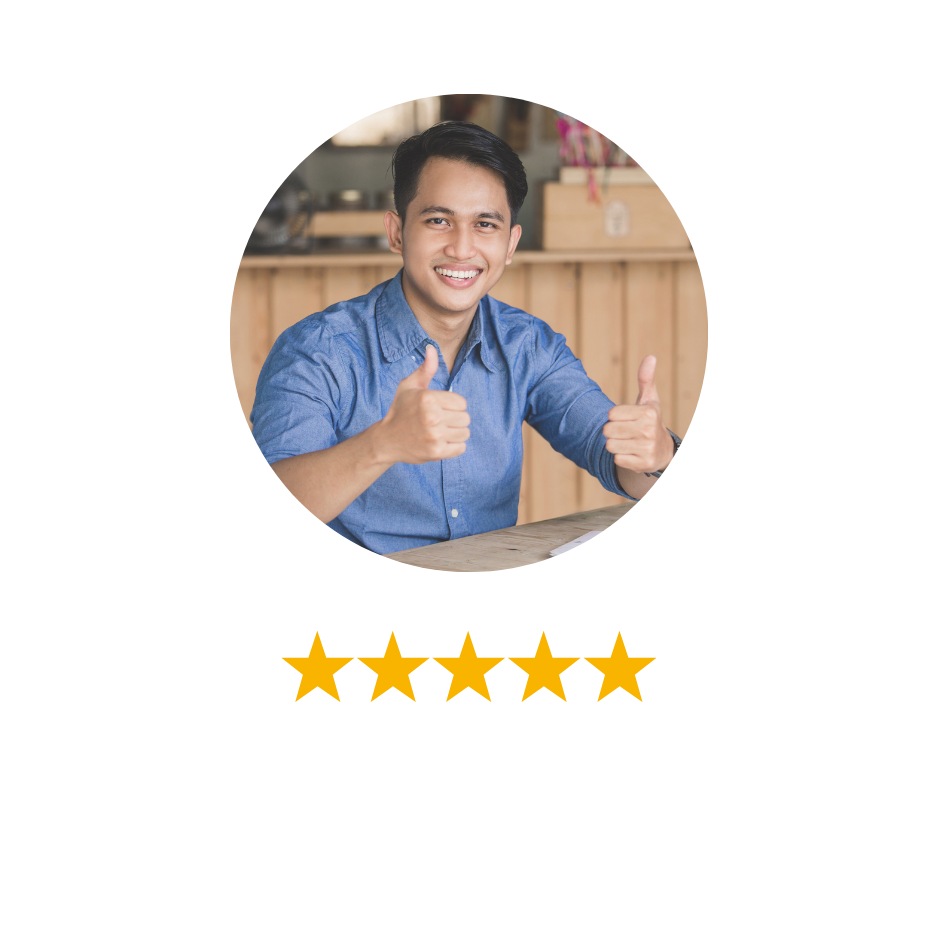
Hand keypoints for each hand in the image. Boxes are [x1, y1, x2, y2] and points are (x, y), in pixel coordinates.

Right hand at [379, 345, 469, 464]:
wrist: (386, 440)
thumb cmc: (400, 410)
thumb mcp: (409, 387)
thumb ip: (425, 369)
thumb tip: (432, 348)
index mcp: (428, 398)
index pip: (462, 402)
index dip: (452, 405)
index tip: (440, 409)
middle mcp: (432, 417)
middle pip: (465, 418)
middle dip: (455, 419)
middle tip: (439, 422)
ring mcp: (434, 436)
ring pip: (465, 433)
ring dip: (455, 433)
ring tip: (440, 432)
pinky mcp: (436, 453)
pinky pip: (461, 448)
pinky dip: (453, 446)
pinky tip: (440, 442)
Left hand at [602, 355, 672, 472]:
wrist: (662, 450)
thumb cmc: (649, 421)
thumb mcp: (649, 400)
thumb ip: (646, 379)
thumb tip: (650, 356)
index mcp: (648, 413)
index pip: (611, 414)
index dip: (614, 416)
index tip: (625, 418)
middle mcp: (648, 430)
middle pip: (607, 430)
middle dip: (612, 431)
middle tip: (625, 431)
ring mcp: (646, 448)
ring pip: (610, 445)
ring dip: (615, 444)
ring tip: (628, 442)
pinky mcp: (642, 464)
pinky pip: (617, 459)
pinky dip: (621, 457)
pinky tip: (632, 453)